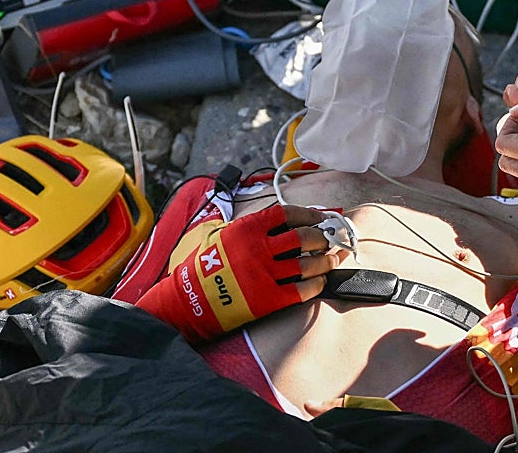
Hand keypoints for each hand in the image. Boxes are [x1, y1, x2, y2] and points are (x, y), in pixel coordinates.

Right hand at [135, 204, 345, 342]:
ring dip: (326, 261)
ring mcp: (264, 274)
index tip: (321, 217)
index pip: (288, 214)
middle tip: (330, 239)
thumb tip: (280, 220)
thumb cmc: (202, 268)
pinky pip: (302, 290)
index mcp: (247, 229)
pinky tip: (320, 281)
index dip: (310, 214)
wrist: (185, 304)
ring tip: (332, 258)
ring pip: (308, 264)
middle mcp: (259, 249)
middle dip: (323, 237)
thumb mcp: (219, 234)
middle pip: (304, 238)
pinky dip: (316, 284)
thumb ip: (247, 226)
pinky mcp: (268, 299)